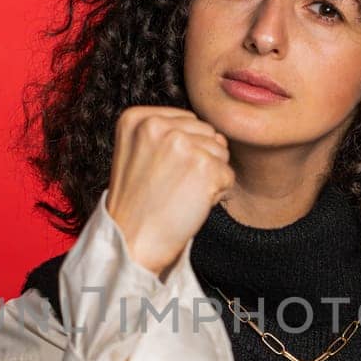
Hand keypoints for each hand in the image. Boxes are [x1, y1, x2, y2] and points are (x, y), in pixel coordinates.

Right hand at [104, 106, 234, 281]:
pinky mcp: (203, 165)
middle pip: (206, 133)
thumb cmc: (139, 204)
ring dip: (208, 177)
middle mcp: (156, 124)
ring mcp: (181, 143)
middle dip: (198, 162)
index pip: (186, 121)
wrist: (132, 242)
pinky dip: (216, 194)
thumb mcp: (140, 155)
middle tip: (170, 187)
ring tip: (179, 195)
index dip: (181, 152)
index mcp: (137, 118)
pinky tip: (190, 204)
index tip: (158, 173)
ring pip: (221, 152)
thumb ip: (175, 134)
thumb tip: (221, 137)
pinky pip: (228, 175)